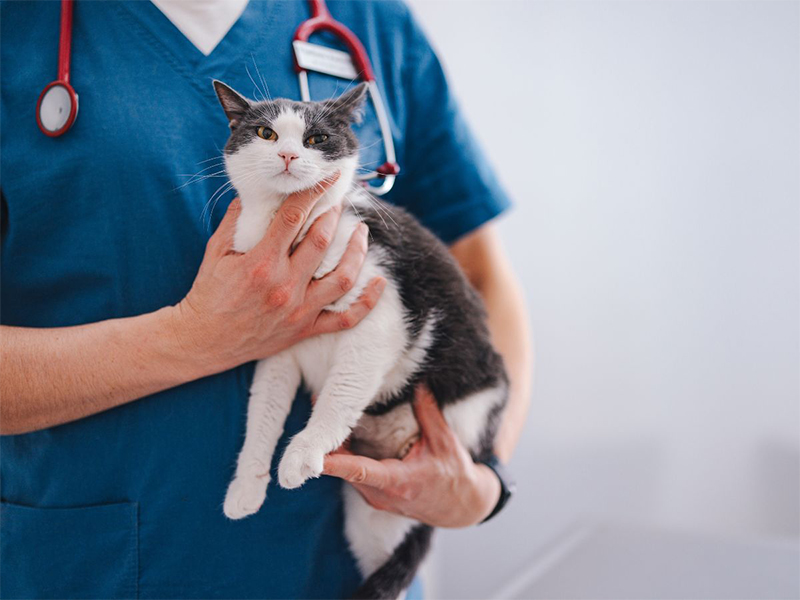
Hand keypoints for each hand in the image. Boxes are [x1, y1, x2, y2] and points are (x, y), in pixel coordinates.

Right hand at [171, 179, 385, 375]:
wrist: (203, 340)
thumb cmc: (208, 293)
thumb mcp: (216, 251)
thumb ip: (237, 219)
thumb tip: (256, 191)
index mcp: (261, 263)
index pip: (294, 216)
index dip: (313, 192)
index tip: (327, 178)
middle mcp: (284, 286)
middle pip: (322, 241)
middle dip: (335, 214)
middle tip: (341, 201)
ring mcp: (298, 310)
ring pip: (343, 277)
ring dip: (358, 251)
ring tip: (362, 233)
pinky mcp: (305, 330)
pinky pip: (346, 319)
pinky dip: (367, 301)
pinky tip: (379, 282)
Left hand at [322, 387, 501, 527]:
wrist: (461, 509)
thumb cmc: (454, 476)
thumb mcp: (445, 443)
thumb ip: (429, 414)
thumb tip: (419, 385)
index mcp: (399, 483)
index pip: (360, 472)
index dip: (335, 463)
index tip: (313, 456)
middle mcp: (381, 495)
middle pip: (345, 468)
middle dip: (329, 440)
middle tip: (318, 405)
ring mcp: (376, 499)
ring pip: (346, 472)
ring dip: (336, 447)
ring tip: (326, 413)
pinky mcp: (374, 497)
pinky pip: (353, 475)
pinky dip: (345, 456)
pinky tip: (342, 433)